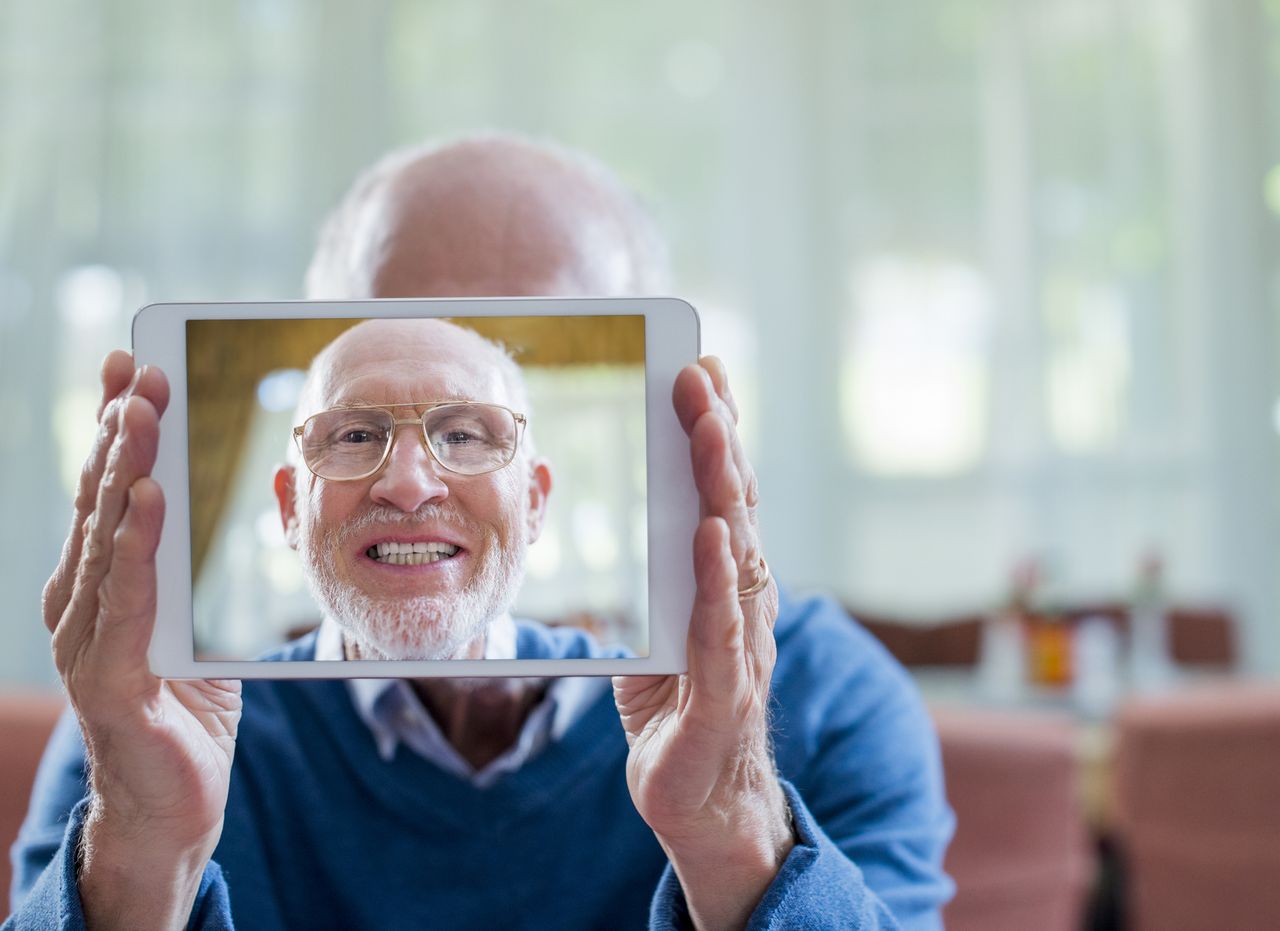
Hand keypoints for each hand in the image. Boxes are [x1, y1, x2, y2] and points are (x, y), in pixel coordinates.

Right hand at [42, 351, 241, 929]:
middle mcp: (81, 604)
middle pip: (101, 503)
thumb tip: (246, 485)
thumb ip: (199, 562)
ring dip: (124, 472)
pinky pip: (127, 601)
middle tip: (138, 369)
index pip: (109, 493)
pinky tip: (147, 500)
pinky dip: (136, 546)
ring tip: (140, 414)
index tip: (131, 365)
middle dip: (120, 432)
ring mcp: (86, 641)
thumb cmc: (188, 707)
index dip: (117, 428)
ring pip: (106, 541)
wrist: (175, 804)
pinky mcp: (109, 679)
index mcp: (101, 586)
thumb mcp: (198, 619)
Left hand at [613, 357, 789, 930]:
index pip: (722, 496)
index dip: (715, 433)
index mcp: (724, 586)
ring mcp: (741, 647)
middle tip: (699, 372)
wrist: (704, 807)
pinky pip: (722, 629)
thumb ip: (661, 582)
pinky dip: (717, 579)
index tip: (701, 370)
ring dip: (721, 486)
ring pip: (735, 553)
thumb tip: (642, 525)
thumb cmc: (679, 715)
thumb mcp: (660, 634)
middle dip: (716, 436)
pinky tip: (709, 535)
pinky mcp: (724, 695)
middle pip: (732, 507)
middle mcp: (744, 605)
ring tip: (708, 427)